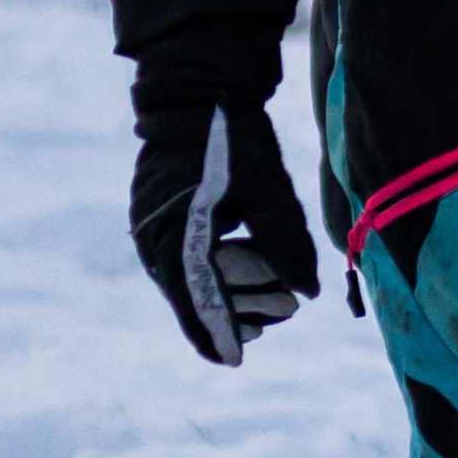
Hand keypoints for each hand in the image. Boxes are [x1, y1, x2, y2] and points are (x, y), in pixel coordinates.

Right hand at [130, 94, 318, 365]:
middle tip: (285, 315)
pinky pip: (184, 259)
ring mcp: (151, 229)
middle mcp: (155, 239)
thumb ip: (284, 243)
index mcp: (178, 234)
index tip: (236, 361)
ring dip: (230, 291)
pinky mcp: (157, 218)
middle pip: (196, 294)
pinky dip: (215, 271)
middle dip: (240, 309)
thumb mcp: (267, 190)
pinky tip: (243, 273)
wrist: (197, 96)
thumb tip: (307, 294)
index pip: (199, 299)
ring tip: (273, 300)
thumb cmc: (236, 141)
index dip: (218, 332)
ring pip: (190, 278)